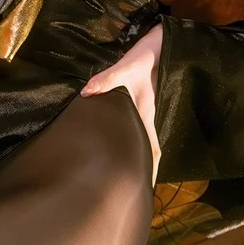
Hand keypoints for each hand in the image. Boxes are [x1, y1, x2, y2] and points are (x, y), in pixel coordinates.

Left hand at [80, 24, 163, 179]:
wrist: (156, 48)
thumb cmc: (140, 60)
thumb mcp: (123, 68)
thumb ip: (106, 79)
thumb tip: (87, 91)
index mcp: (145, 115)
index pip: (152, 149)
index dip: (151, 170)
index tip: (148, 189)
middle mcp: (147, 120)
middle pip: (152, 154)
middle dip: (149, 174)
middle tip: (140, 195)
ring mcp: (145, 117)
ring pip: (148, 146)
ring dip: (146, 163)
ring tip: (138, 183)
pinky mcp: (141, 111)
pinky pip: (143, 136)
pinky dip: (141, 149)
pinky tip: (131, 156)